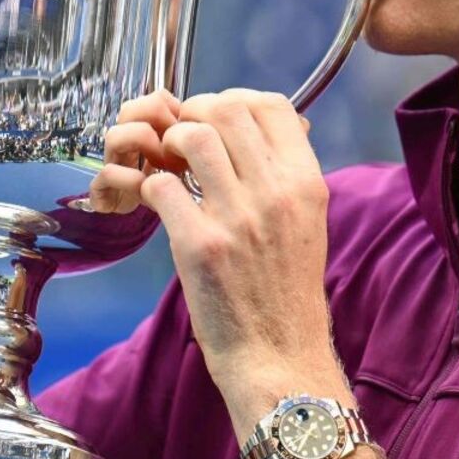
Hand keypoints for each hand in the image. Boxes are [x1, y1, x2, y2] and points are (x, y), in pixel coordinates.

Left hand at [97, 88, 336, 382]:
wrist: (280, 358)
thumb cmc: (287, 294)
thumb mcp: (307, 224)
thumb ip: (286, 177)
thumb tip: (257, 132)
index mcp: (307, 184)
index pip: (272, 105)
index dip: (235, 101)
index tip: (218, 121)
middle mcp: (276, 193)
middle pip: (226, 110)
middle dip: (195, 116)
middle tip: (184, 142)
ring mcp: (237, 218)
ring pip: (191, 137)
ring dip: (170, 146)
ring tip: (170, 170)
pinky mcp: (199, 245)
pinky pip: (161, 186)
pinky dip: (150, 188)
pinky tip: (159, 205)